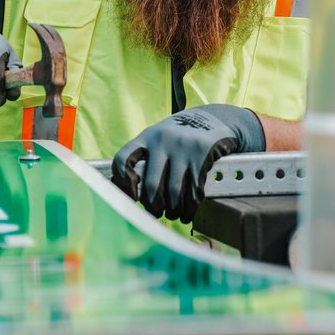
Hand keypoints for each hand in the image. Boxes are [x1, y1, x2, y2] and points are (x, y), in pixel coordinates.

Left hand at [111, 105, 264, 223]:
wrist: (212, 119)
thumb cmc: (178, 136)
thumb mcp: (159, 137)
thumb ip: (146, 158)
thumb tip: (131, 193)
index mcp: (147, 137)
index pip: (123, 158)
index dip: (122, 182)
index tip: (131, 197)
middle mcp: (162, 140)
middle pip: (152, 184)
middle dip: (153, 206)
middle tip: (156, 213)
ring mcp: (183, 148)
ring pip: (174, 192)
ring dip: (173, 210)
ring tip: (173, 214)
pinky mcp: (201, 155)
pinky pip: (194, 190)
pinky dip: (190, 208)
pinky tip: (187, 213)